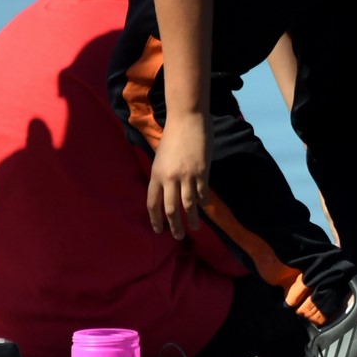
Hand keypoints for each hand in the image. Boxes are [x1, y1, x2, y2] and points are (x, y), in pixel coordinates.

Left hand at [147, 113, 210, 239]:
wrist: (187, 119)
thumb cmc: (173, 136)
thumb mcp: (161, 157)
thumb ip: (163, 175)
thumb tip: (167, 192)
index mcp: (156, 175)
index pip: (152, 203)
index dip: (155, 219)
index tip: (159, 230)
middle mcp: (169, 178)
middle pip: (170, 209)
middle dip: (174, 226)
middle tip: (179, 236)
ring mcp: (186, 176)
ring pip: (188, 206)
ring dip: (192, 220)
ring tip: (194, 228)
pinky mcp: (201, 172)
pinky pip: (202, 194)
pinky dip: (203, 202)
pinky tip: (203, 206)